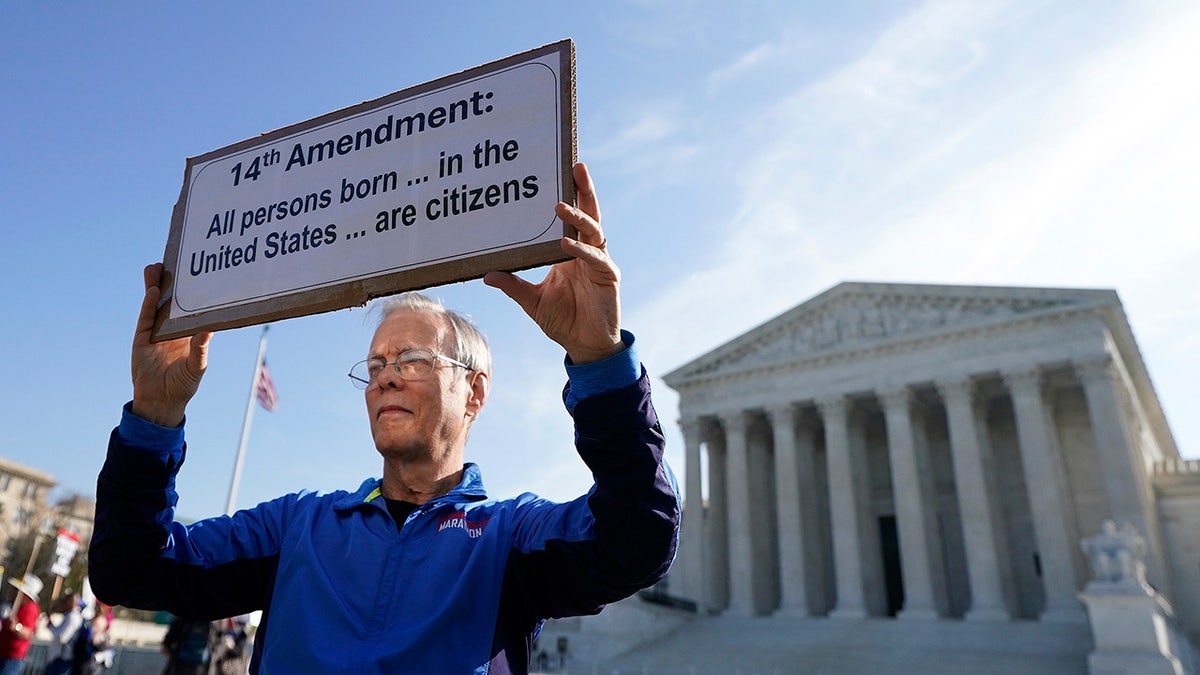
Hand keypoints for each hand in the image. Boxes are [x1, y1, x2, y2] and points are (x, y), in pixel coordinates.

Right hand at [130, 263, 212, 425]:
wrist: (160, 402)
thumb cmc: (183, 385)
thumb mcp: (196, 367)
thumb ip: (200, 349)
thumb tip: (209, 330)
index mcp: (189, 334)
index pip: (193, 308)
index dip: (194, 292)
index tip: (198, 272)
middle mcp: (173, 329)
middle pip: (172, 301)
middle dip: (172, 282)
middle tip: (173, 260)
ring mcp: (156, 333)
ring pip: (156, 305)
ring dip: (156, 286)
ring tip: (156, 266)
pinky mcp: (142, 339)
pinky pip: (146, 318)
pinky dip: (149, 304)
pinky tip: (153, 290)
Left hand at [484, 163, 621, 363]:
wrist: (585, 346)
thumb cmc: (562, 320)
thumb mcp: (532, 300)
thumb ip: (513, 285)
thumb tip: (487, 273)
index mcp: (570, 252)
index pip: (572, 217)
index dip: (570, 195)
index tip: (560, 171)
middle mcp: (587, 252)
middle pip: (589, 214)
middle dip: (584, 190)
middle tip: (576, 166)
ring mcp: (599, 263)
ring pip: (594, 231)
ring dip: (579, 217)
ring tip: (560, 206)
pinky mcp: (608, 277)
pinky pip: (595, 259)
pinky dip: (581, 250)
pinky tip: (566, 243)